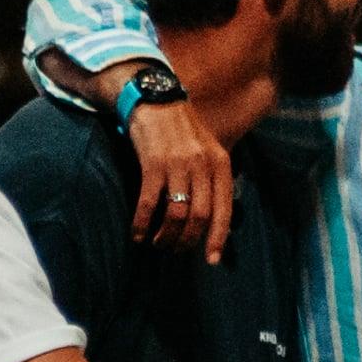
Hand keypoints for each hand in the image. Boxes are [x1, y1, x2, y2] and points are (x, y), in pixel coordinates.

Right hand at [123, 90, 235, 262]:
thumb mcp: (206, 149)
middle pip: (199, 217)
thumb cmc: (180, 129)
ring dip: (165, 236)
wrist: (155, 100)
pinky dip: (142, 224)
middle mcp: (202, 165)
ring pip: (176, 215)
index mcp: (220, 163)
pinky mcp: (152, 164)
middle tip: (175, 249)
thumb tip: (212, 216)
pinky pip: (149, 204)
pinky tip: (137, 234)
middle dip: (186, 241)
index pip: (224, 210)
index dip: (218, 239)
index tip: (212, 260)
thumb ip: (212, 178)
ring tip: (156, 243)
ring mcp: (177, 165)